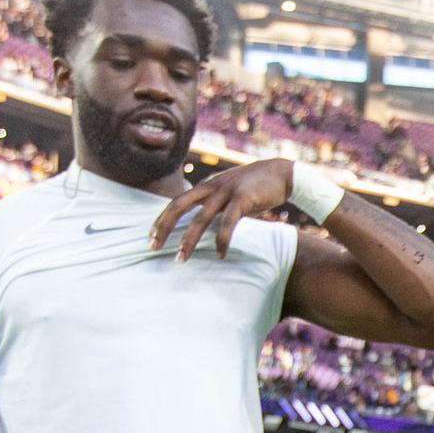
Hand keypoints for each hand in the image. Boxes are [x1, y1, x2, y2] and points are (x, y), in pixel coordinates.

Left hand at [149, 159, 291, 261]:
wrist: (282, 174)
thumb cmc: (256, 189)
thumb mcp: (230, 194)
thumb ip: (216, 206)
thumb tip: (204, 224)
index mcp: (206, 186)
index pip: (177, 202)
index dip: (162, 218)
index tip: (151, 236)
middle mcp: (211, 186)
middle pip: (179, 206)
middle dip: (164, 227)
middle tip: (153, 247)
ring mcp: (226, 191)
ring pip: (201, 217)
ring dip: (189, 240)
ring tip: (181, 258)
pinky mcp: (243, 199)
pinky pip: (229, 221)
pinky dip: (223, 239)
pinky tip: (220, 254)